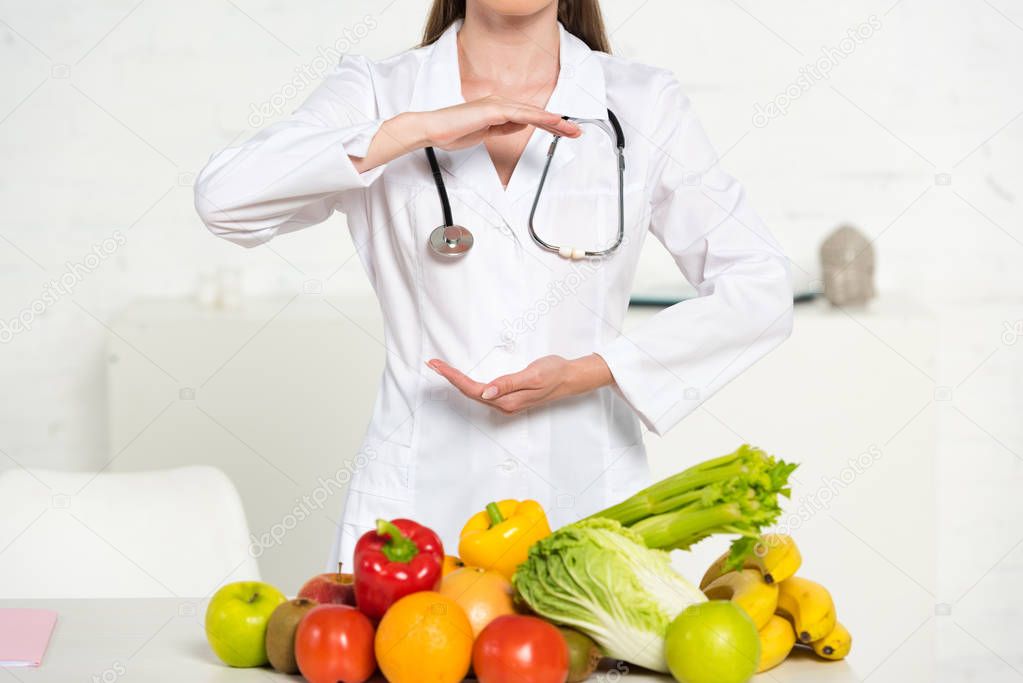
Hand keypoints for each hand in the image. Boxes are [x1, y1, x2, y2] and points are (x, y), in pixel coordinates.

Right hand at [419, 95, 580, 150]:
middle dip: (557, 124)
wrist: (434, 130)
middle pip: (535, 114)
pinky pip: (520, 114)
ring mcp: (497, 105)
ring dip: (553, 121)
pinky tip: (551, 121)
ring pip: (531, 113)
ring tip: (570, 129)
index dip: (548, 125)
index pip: (529, 117)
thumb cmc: (454, 132)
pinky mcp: (492, 110)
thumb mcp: (485, 133)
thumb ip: (503, 128)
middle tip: (576, 132)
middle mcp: (500, 103)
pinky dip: (538, 117)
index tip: (564, 132)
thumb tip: (521, 125)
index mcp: (498, 109)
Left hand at [427, 354, 612, 414]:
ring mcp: (506, 402)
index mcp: (508, 400)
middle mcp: (504, 405)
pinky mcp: (509, 397)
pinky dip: (468, 383)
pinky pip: (483, 392)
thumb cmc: (554, 373)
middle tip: (432, 363)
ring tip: (441, 369)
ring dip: (457, 381)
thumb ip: (508, 384)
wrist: (571, 378)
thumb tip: (485, 392)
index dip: (453, 377)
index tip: (437, 365)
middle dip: (450, 378)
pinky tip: (461, 379)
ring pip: (475, 393)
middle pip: (469, 392)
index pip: (473, 389)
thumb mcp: (533, 375)